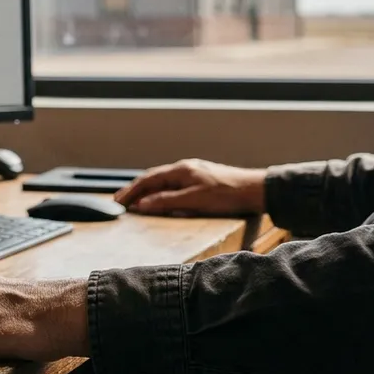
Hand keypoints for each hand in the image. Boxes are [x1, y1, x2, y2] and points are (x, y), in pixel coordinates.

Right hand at [115, 159, 264, 215]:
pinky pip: (173, 185)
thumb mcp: (194, 200)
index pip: (148, 179)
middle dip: (135, 190)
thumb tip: (142, 204)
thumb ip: (166, 202)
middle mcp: (185, 168)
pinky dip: (160, 192)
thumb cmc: (227, 194)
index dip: (131, 191)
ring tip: (134, 201)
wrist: (254, 190)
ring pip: (162, 181)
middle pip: (153, 178)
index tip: (118, 202)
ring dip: (146, 191)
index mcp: (181, 170)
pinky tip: (158, 198)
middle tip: (119, 201)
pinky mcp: (200, 181)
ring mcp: (193, 173)